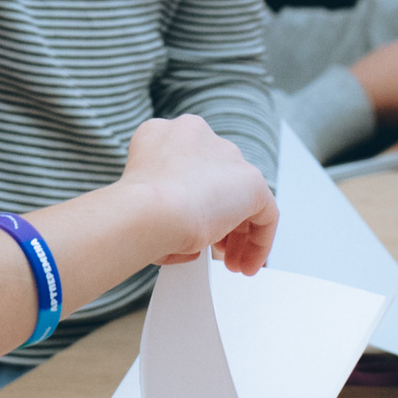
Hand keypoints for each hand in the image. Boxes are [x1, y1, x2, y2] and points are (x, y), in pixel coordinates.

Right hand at [121, 114, 277, 274]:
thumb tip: (184, 236)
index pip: (189, 167)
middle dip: (219, 217)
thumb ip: (164, 206)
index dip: (192, 201)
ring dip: (239, 233)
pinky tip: (246, 263)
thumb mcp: (141, 200)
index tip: (190, 227)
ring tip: (230, 262)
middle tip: (214, 248)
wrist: (146, 211)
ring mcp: (227, 156)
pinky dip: (259, 242)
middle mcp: (199, 136)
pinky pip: (265, 213)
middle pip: (219, 180)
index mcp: (164, 134)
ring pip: (242, 196)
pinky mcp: (251, 181)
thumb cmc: (132, 212)